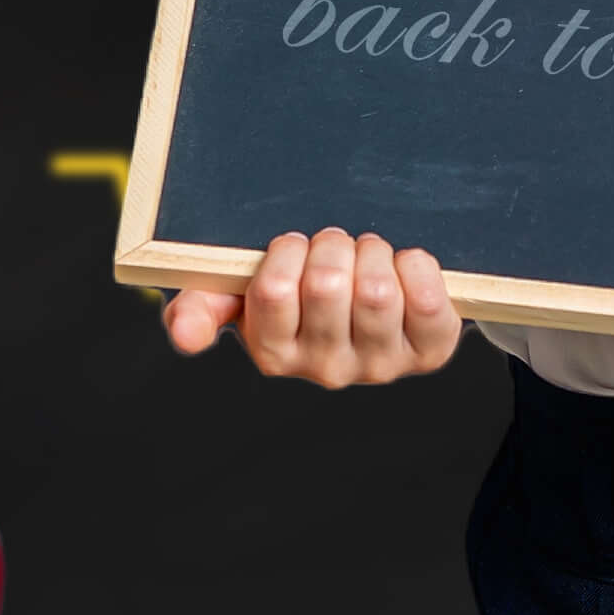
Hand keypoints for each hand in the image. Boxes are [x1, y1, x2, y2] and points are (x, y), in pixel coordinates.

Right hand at [163, 227, 465, 384]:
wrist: (368, 302)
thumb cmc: (296, 292)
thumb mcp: (241, 295)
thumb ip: (204, 306)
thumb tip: (184, 337)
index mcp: (273, 354)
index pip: (272, 292)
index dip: (286, 251)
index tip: (293, 244)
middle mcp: (325, 370)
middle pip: (327, 286)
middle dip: (331, 244)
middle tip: (334, 244)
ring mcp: (379, 365)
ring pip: (376, 292)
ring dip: (372, 252)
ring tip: (366, 254)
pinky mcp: (428, 353)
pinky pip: (428, 301)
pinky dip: (416, 266)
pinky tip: (402, 265)